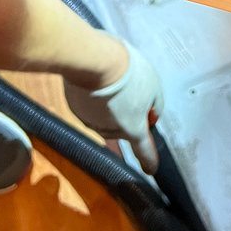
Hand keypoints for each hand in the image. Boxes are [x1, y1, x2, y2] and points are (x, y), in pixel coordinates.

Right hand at [64, 43, 164, 173]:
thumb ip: (155, 106)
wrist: (94, 60)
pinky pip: (89, 107)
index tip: (150, 170)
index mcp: (132, 128)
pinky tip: (96, 82)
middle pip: (122, 129)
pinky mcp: (75, 109)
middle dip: (128, 117)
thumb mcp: (154, 87)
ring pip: (104, 118)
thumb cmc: (130, 73)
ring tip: (112, 82)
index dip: (148, 160)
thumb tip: (150, 116)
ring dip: (110, 107)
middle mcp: (110, 130)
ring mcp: (90, 121)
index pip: (143, 150)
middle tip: (131, 93)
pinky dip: (94, 100)